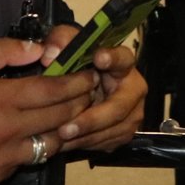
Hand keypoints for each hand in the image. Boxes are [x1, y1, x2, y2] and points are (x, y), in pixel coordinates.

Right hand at [0, 37, 96, 184]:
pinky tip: (39, 134)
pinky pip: (29, 159)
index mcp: (1, 99)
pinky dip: (38, 146)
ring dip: (64, 128)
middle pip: (59, 118)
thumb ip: (2, 52)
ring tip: (70, 115)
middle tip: (88, 91)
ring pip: (51, 144)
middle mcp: (9, 131)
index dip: (75, 82)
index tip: (89, 74)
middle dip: (79, 103)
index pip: (52, 91)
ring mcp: (6, 156)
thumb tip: (37, 50)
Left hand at [40, 25, 146, 152]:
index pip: (123, 58)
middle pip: (119, 107)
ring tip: (60, 138)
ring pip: (113, 130)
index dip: (113, 59)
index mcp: (124, 63)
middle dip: (92, 119)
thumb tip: (50, 55)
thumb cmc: (78, 64)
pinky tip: (67, 143)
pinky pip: (108, 142)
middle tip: (65, 128)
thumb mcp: (68, 45)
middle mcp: (134, 88)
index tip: (98, 58)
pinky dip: (87, 144)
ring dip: (86, 136)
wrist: (83, 89)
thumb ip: (60, 41)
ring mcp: (133, 113)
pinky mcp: (125, 132)